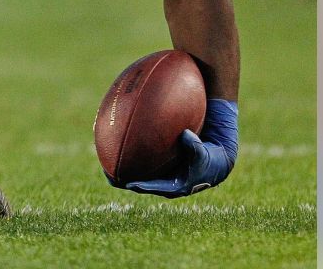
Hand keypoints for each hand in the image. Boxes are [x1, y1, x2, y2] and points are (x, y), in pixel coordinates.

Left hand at [115, 99, 238, 197]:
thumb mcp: (205, 155)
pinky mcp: (162, 166)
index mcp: (175, 185)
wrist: (217, 159)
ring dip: (124, 168)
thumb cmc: (210, 159)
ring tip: (105, 163)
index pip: (154, 187)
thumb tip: (185, 135)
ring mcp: (162, 175)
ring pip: (140, 173)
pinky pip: (144, 161)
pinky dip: (133, 154)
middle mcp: (165, 182)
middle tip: (109, 175)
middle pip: (141, 182)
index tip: (128, 184)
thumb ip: (196, 147)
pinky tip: (119, 140)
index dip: (142, 186)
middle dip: (125, 179)